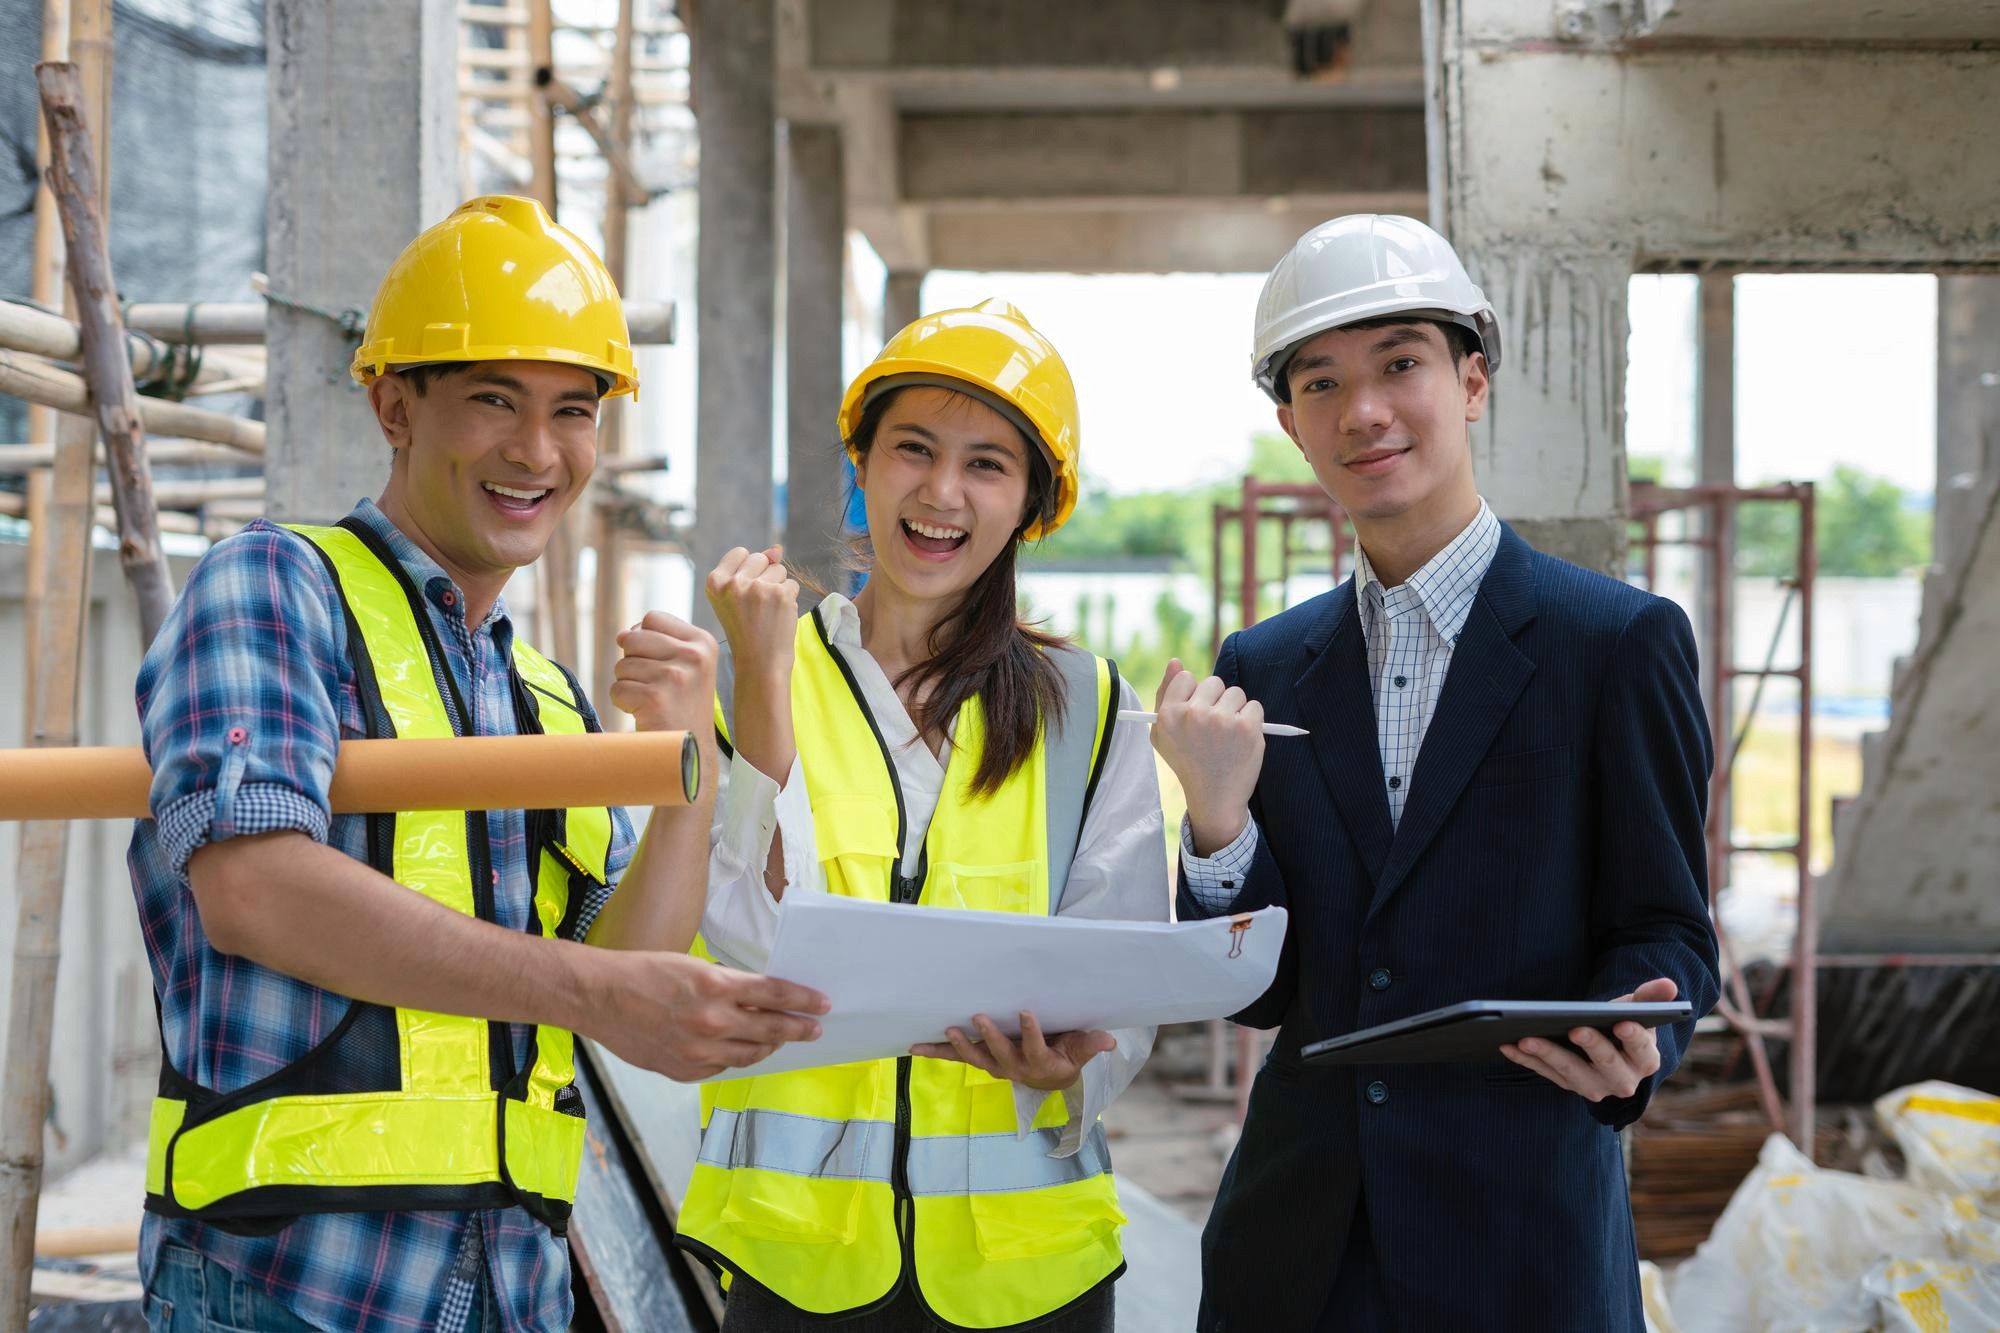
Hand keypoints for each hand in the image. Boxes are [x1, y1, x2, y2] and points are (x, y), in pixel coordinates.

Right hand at [582, 950, 827, 1082]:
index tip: (822, 1003)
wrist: (600, 998)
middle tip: (815, 1028)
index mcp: (716, 987)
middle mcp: (711, 1021)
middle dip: (798, 1028)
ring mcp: (698, 1051)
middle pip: (771, 1029)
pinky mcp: (683, 1070)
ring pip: (750, 1054)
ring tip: (782, 1040)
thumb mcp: (695, 968)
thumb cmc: (644, 973)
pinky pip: (722, 1067)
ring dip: (770, 1046)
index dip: (803, 999)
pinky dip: (735, 1057)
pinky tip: (742, 1050)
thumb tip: (761, 999)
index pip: (775, 994)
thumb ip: (729, 986)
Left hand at [611, 611, 717, 733]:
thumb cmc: (683, 705)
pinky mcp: (655, 699)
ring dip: (629, 684)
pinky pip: (617, 689)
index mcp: (704, 642)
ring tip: (653, 701)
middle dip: (633, 661)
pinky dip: (624, 703)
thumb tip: (623, 634)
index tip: (659, 662)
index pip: (653, 618)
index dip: (644, 639)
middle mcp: (694, 656)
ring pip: (622, 665)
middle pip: (632, 637)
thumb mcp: (689, 665)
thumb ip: (662, 641)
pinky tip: (646, 713)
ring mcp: (675, 677)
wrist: (692, 752)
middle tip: (653, 684)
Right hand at [705, 546, 799, 681]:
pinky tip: (779, 617)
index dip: (749, 571)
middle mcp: (733, 583)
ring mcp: (757, 587)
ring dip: (778, 588)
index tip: (745, 595)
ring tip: (767, 612)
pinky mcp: (780, 594)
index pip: (740, 553)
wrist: (759, 663)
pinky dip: (789, 599)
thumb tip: (777, 549)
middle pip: (761, 558)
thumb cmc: (747, 631)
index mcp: (714, 582)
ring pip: (779, 570)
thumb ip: (752, 568)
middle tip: (756, 607)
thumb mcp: (736, 598)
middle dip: (765, 577)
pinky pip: (792, 584)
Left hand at [911, 1011, 1114, 1092]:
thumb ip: (1090, 1045)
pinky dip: (937, 1052)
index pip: (1035, 1050)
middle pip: (999, 1055)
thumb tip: (1110, 1041)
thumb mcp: (1080, 1052)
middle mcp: (1013, 1069)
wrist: (1049, 1078)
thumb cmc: (1066, 1057)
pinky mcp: (980, 1060)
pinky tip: (915, 1046)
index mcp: (1039, 1065)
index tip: (1026, 1011)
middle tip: (978, 1017)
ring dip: (959, 1046)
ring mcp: (994, 1065)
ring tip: (948, 1030)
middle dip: (988, 1037)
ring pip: (974, 1058)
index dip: (1031, 1033)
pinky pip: (956, 1057)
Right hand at [1149, 658, 1264, 854]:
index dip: (1194, 694)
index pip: (1186, 677)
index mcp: (1168, 715)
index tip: (1196, 714)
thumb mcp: (1163, 734)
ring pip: (1236, 693)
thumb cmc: (1188, 761)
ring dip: (1235, 710)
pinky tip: (1241, 740)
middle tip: (1213, 730)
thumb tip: (1176, 661)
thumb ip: (1165, 695)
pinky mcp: (1247, 727)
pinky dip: (1252, 721)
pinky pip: (1254, 706)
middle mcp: (1194, 715)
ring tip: (1227, 736)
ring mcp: (1222, 720)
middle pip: (1214, 682)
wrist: (1215, 798)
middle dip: (1216, 701)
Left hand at [1499, 978, 1677, 1101]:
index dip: (1632, 1036)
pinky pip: (1545, 1074)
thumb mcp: (1638, 1010)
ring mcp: (1594, 1087)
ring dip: (1547, 1056)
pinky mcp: (1567, 1085)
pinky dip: (1526, 1061)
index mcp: (1646, 1060)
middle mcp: (1622, 1081)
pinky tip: (1508, 1045)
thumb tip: (1669, 984)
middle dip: (1589, 1046)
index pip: (1641, 1048)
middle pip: (1605, 1064)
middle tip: (1573, 1028)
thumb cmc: (1625, 1023)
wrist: (1610, 1047)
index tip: (1621, 1022)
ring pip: (1570, 1073)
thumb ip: (1651, 998)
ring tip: (1525, 1038)